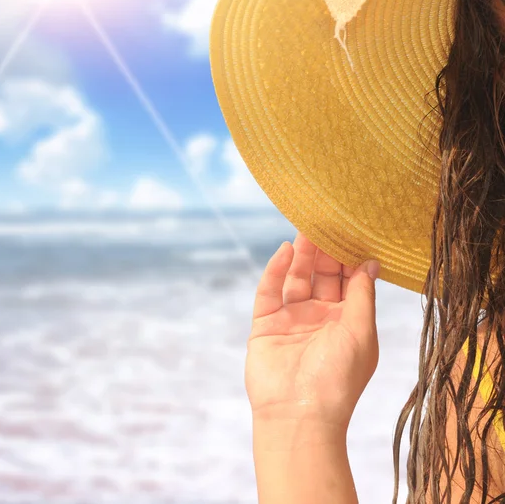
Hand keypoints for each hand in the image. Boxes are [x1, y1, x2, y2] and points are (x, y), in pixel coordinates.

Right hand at [245, 233, 380, 431]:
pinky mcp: (265, 324)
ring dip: (302, 255)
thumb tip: (371, 262)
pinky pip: (269, 291)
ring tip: (306, 229)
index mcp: (346, 322)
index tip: (354, 230)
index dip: (351, 258)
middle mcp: (319, 318)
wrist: (299, 414)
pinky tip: (285, 251)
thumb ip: (362, 295)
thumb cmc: (338, 377)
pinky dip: (276, 270)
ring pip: (296, 279)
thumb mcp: (360, 332)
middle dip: (326, 251)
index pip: (349, 282)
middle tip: (327, 222)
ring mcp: (291, 320)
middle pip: (322, 276)